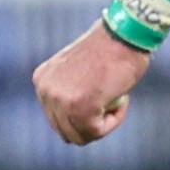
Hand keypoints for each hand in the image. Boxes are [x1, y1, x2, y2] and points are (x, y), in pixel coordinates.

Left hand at [36, 24, 151, 144]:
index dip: (84, 114)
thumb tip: (78, 114)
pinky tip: (122, 100)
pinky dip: (114, 121)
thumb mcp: (80, 69)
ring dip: (103, 124)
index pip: (57, 118)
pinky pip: (97, 131)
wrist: (126, 34)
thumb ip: (72, 88)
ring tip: (117, 100)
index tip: (103, 95)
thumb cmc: (113, 48)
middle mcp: (46, 91)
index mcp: (42, 80)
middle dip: (91, 124)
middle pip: (65, 131)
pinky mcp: (81, 107)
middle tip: (111, 102)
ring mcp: (61, 100)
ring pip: (81, 136)